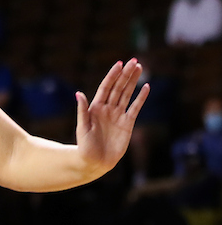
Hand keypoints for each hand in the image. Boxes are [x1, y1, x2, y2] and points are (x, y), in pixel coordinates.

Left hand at [75, 59, 148, 177]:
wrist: (95, 163)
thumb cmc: (85, 147)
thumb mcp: (82, 128)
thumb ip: (82, 110)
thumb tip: (78, 93)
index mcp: (95, 108)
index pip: (106, 87)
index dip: (112, 75)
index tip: (119, 64)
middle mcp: (107, 109)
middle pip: (118, 88)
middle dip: (125, 74)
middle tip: (134, 61)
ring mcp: (118, 115)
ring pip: (127, 94)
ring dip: (133, 81)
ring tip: (139, 68)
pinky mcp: (127, 123)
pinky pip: (135, 108)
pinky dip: (140, 98)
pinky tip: (146, 87)